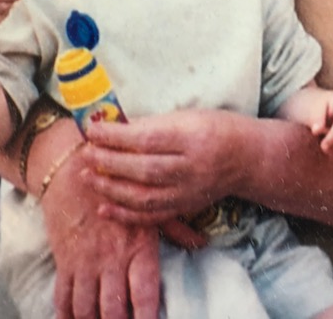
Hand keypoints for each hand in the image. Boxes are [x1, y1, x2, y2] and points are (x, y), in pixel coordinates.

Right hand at [41, 149, 161, 318]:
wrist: (71, 164)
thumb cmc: (116, 180)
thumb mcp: (148, 201)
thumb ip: (175, 228)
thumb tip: (201, 243)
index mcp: (138, 247)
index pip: (144, 294)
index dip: (146, 318)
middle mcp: (112, 259)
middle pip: (114, 310)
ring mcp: (86, 260)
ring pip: (86, 308)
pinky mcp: (65, 258)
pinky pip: (63, 295)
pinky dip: (66, 313)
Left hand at [81, 109, 246, 225]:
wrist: (247, 158)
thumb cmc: (215, 128)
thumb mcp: (187, 116)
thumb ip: (151, 124)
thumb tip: (113, 126)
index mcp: (192, 137)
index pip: (146, 139)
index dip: (115, 136)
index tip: (93, 129)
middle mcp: (191, 168)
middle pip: (143, 168)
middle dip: (109, 162)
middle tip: (86, 153)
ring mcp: (188, 192)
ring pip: (144, 196)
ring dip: (111, 188)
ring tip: (88, 177)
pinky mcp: (184, 208)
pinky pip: (151, 216)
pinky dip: (125, 214)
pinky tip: (104, 206)